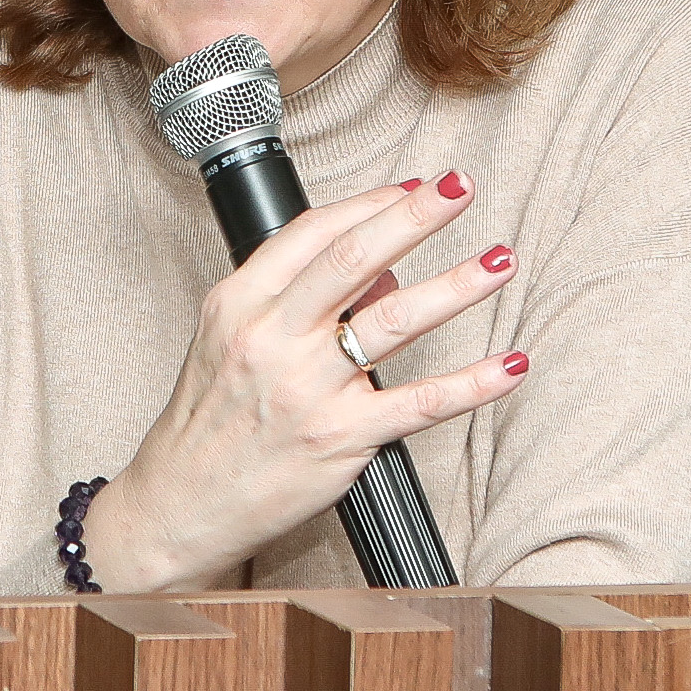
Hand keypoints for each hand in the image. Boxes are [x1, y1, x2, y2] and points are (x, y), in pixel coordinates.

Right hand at [80, 171, 531, 590]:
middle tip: (460, 189)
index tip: (414, 188)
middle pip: (355, 259)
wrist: (181, 503)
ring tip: (500, 262)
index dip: (371, 203)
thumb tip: (385, 272)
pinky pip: (420, 403)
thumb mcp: (229, 341)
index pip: (312, 233)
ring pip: (395, 320)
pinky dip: (473, 382)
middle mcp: (271, 339)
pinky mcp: (340, 438)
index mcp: (238, 304)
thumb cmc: (207, 421)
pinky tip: (509, 365)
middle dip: (416, 216)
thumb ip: (296, 301)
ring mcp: (307, 389)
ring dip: (457, 284)